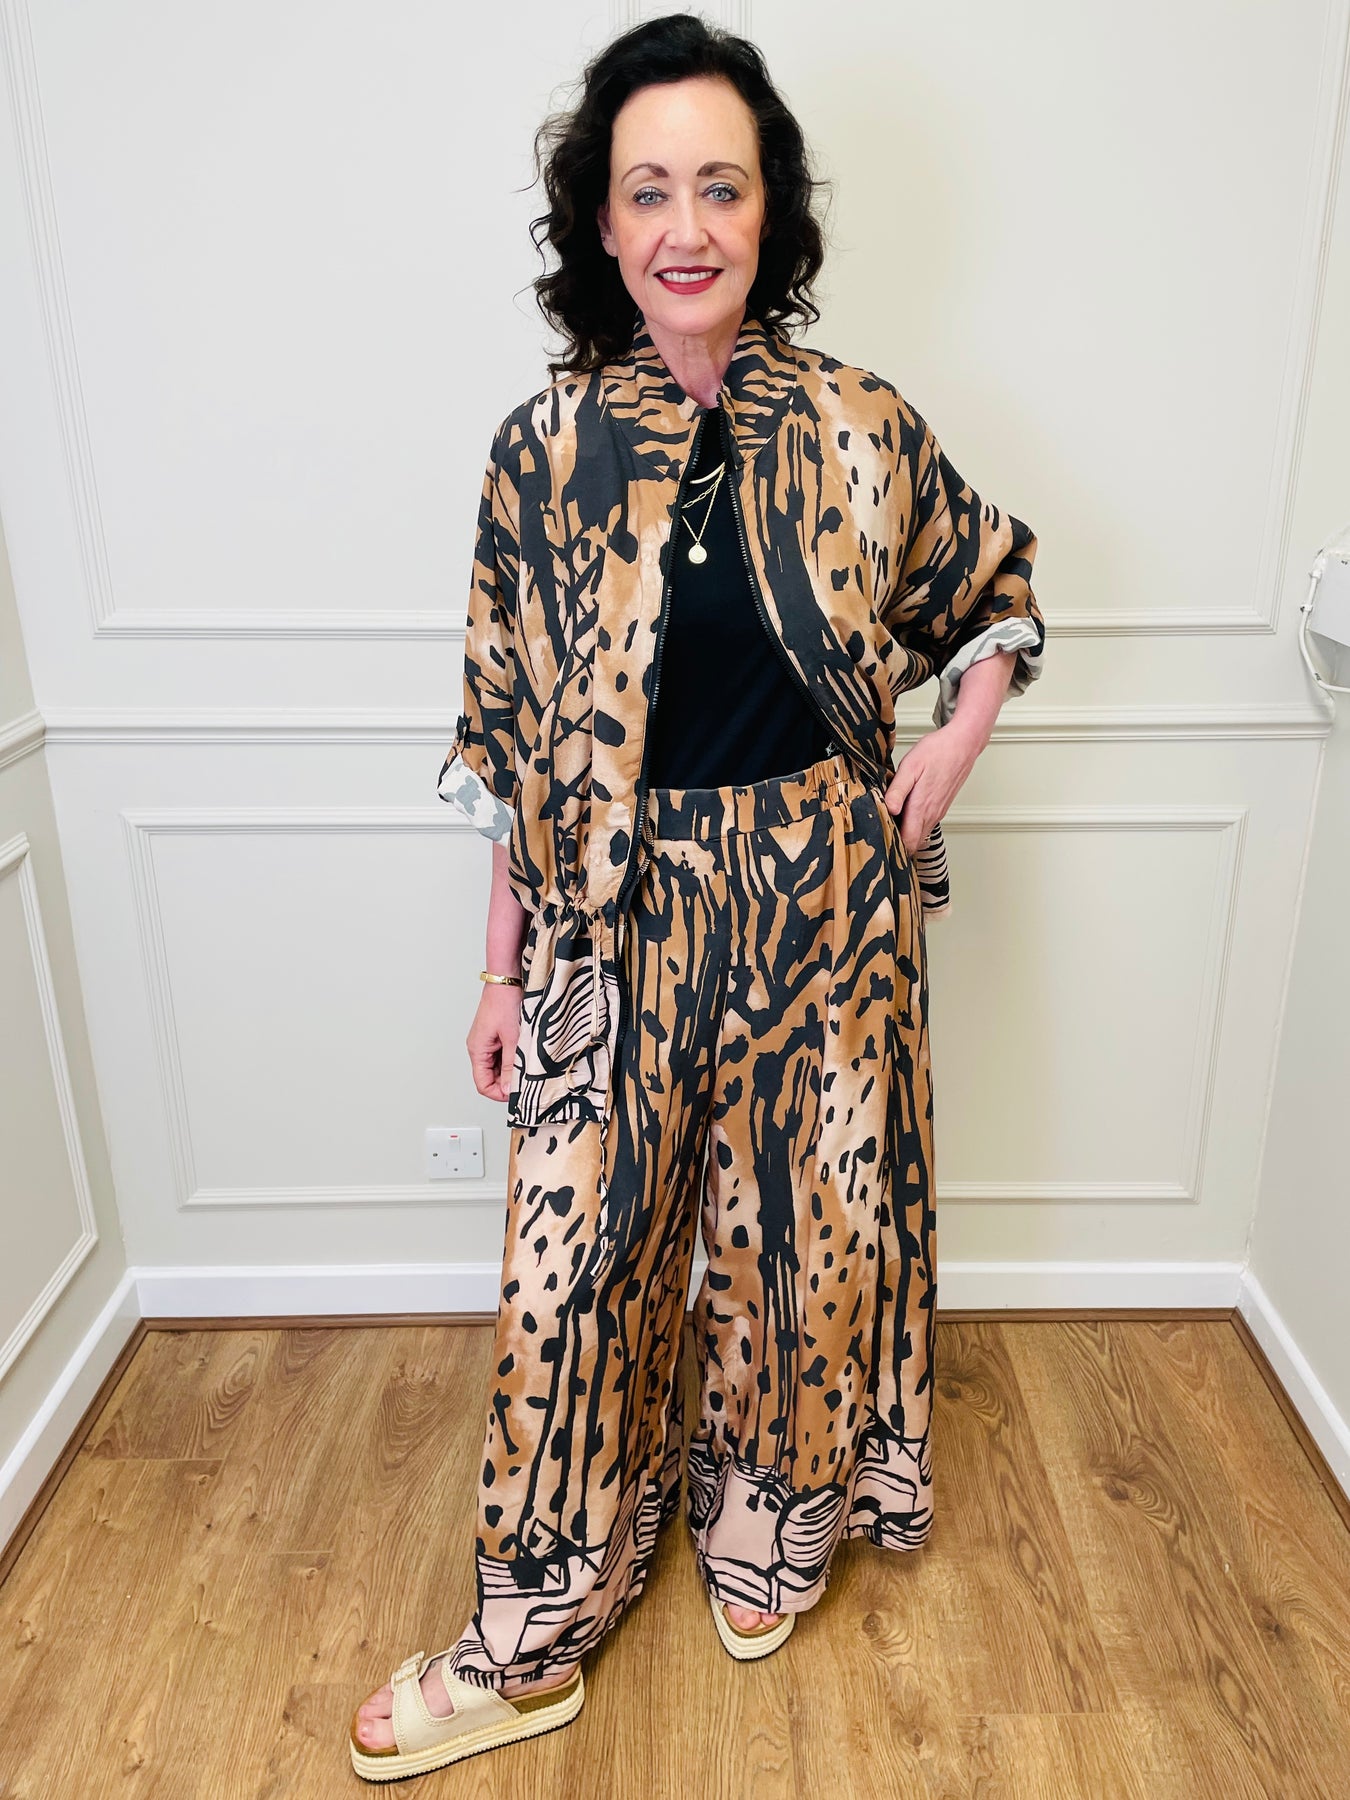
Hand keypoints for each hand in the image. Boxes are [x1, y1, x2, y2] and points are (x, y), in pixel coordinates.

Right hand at [468, 982, 522, 1102]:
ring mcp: (488, 1041)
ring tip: (527, 1063)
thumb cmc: (505, 1001)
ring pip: (498, 1067)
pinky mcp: (496, 1035)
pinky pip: (503, 1055)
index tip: (517, 1093)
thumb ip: (511, 1066)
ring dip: (512, 1069)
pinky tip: (525, 1053)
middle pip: (490, 1078)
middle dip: (507, 1081)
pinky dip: (513, 1058)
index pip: (483, 1085)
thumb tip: (509, 1090)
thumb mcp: (512, 1038)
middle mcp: (479, 1047)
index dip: (500, 1093)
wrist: (508, 978)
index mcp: (478, 1050)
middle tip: (526, 1078)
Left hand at [881, 720, 982, 856]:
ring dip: (906, 835)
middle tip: (880, 834)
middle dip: (897, 844)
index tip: (879, 840)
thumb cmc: (937, 752)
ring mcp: (938, 812)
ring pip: (920, 835)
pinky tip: (904, 814)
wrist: (962, 744)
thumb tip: (889, 809)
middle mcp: (932, 814)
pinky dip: (914, 826)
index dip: (893, 846)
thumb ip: (898, 790)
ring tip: (889, 824)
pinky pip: (926, 825)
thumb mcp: (910, 766)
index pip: (908, 842)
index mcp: (922, 807)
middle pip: (913, 843)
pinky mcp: (941, 807)